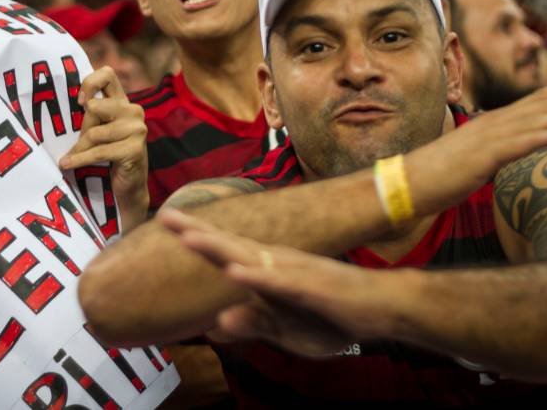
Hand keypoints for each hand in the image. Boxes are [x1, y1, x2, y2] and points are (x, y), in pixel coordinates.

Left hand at [60, 67, 148, 229]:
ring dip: (80, 147)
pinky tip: (67, 163)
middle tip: (80, 142)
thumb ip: (90, 115)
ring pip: (95, 132)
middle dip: (83, 127)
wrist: (128, 188)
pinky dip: (80, 159)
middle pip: (95, 107)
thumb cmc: (108, 157)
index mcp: (123, 102)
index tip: (80, 101)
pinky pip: (98, 151)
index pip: (107, 74)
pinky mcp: (135, 148)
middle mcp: (133, 111)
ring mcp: (137, 129)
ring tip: (71, 157)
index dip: (90, 83)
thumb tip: (58, 106)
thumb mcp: (98, 130)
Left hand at [160, 209, 379, 355]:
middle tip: (164, 216)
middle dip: (196, 231)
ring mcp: (295, 273)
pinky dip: (258, 276)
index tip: (166, 222)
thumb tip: (214, 327)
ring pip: (251, 257)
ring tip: (188, 237)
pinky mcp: (313, 287)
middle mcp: (278, 264)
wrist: (382, 310)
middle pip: (231, 245)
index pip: (226, 252)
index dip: (197, 238)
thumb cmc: (333, 316)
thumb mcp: (286, 331)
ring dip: (220, 247)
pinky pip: (281, 282)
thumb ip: (252, 325)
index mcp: (269, 271)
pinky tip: (236, 272)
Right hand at [407, 68, 546, 215]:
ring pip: (537, 123)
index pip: (536, 102)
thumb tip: (513, 149)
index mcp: (494, 124)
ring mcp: (488, 140)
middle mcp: (494, 125)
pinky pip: (516, 148)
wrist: (408, 182)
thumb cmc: (438, 173)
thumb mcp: (475, 156)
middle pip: (542, 105)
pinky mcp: (482, 159)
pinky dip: (541, 140)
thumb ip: (496, 148)